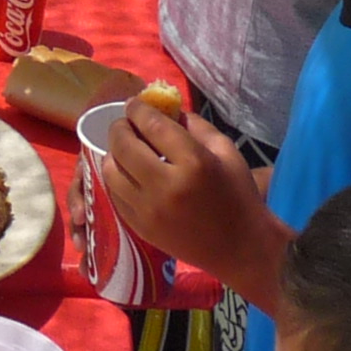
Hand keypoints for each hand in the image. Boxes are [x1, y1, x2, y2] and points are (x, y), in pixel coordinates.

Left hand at [102, 105, 279, 294]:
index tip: (134, 104)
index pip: (153, 125)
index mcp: (193, 163)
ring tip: (124, 149)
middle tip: (125, 123)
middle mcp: (166, 186)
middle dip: (120, 128)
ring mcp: (149, 210)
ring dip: (113, 154)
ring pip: (111, 171)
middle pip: (124, 146)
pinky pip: (114, 195)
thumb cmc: (238, 195)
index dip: (138, 109)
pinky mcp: (140, 228)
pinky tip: (126, 173)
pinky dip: (115, 178)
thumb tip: (165, 110)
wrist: (239, 247)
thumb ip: (194, 125)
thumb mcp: (226, 151)